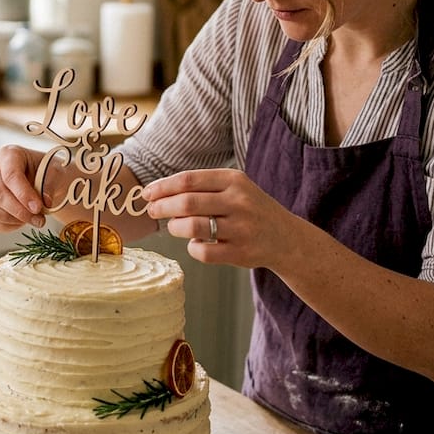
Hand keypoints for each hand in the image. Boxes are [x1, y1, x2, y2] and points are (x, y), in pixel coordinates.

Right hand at [0, 145, 50, 231]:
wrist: (47, 181)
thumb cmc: (49, 173)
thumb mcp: (56, 172)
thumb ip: (50, 184)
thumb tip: (45, 201)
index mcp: (9, 154)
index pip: (10, 175)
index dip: (23, 194)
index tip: (38, 208)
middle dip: (19, 211)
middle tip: (39, 220)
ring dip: (9, 219)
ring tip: (30, 220)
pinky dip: (5, 226)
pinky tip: (22, 222)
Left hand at [142, 168, 292, 267]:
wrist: (286, 238)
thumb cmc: (250, 210)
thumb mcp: (234, 188)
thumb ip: (201, 187)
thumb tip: (157, 192)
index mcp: (234, 180)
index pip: (188, 180)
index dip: (162, 187)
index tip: (147, 193)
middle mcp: (239, 202)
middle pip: (187, 202)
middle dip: (162, 206)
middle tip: (152, 211)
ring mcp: (241, 228)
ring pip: (193, 227)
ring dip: (175, 227)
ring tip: (175, 227)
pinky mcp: (241, 253)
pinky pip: (203, 252)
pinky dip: (192, 248)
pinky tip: (196, 244)